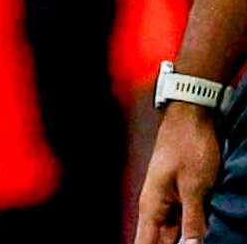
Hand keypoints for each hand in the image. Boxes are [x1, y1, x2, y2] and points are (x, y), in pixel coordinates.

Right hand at [136, 102, 223, 243]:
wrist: (191, 117)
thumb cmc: (189, 147)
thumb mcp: (195, 187)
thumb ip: (193, 221)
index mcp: (152, 206)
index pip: (144, 242)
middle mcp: (157, 206)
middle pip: (160, 241)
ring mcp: (170, 200)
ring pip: (175, 233)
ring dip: (186, 239)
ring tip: (200, 239)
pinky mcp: (183, 195)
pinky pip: (185, 221)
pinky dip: (193, 230)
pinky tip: (204, 235)